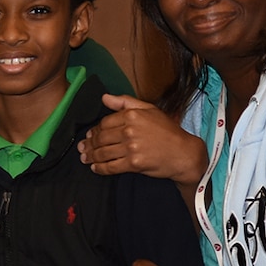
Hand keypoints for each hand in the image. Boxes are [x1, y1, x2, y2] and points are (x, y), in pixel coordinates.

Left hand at [79, 96, 207, 181]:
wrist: (183, 152)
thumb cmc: (167, 130)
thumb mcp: (149, 109)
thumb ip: (125, 102)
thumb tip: (104, 97)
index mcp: (132, 115)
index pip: (105, 123)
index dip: (95, 130)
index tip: (90, 135)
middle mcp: (130, 130)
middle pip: (101, 138)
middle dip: (89, 144)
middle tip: (82, 148)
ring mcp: (131, 147)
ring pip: (103, 153)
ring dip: (91, 156)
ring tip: (85, 158)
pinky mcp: (134, 163)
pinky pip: (111, 166)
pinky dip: (100, 168)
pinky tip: (95, 168)